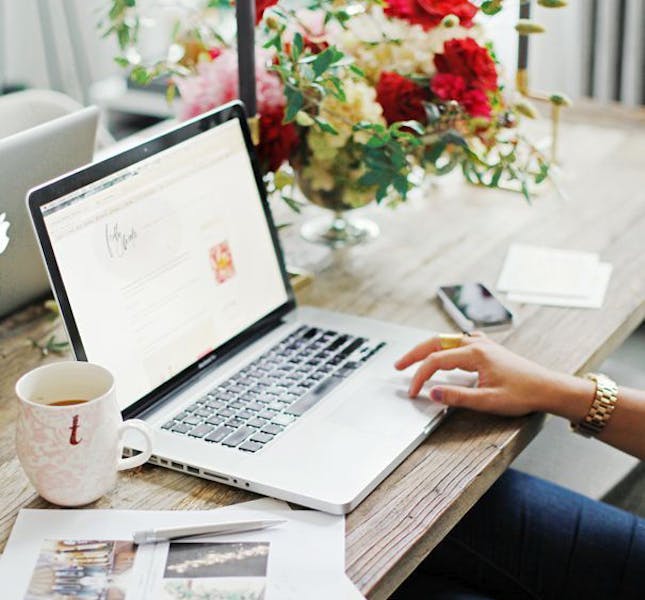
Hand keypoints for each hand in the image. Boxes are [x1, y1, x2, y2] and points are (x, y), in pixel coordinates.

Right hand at [394, 332, 592, 417]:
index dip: (420, 376)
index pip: (436, 361)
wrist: (549, 387)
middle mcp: (477, 344)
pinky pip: (458, 341)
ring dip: (427, 348)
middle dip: (414, 354)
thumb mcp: (488, 401)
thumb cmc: (523, 394)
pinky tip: (443, 353)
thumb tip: (432, 393)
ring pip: (446, 340)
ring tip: (414, 359)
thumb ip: (457, 397)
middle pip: (436, 343)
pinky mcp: (488, 348)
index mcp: (475, 354)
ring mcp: (483, 344)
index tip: (413, 391)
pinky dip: (444, 346)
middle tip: (398, 365)